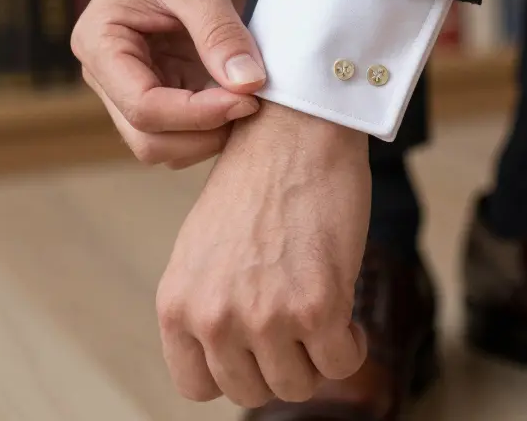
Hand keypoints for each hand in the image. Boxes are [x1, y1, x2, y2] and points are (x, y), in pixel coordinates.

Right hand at [73, 0, 266, 168]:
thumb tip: (247, 85)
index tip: (247, 98)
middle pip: (149, 139)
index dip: (196, 115)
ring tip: (252, 98)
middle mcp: (111, 71)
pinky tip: (247, 96)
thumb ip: (220, 34)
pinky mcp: (169, 83)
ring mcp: (139, 81)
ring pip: (169, 144)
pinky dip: (219, 123)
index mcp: (100, 43)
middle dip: (202, 133)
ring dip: (211, 134)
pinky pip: (190, 127)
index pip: (141, 106)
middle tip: (253, 105)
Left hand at [155, 101, 371, 406]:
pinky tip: (346, 314)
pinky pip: (340, 364)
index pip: (197, 386)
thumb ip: (206, 308)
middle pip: (252, 392)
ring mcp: (263, 316)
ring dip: (315, 358)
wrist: (293, 134)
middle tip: (296, 329)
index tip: (255, 349)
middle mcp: (213, 316)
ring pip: (298, 386)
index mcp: (177, 304)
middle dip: (279, 366)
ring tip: (321, 317)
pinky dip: (350, 346)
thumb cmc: (254, 187)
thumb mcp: (202, 253)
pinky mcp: (316, 308)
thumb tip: (233, 363)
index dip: (233, 372)